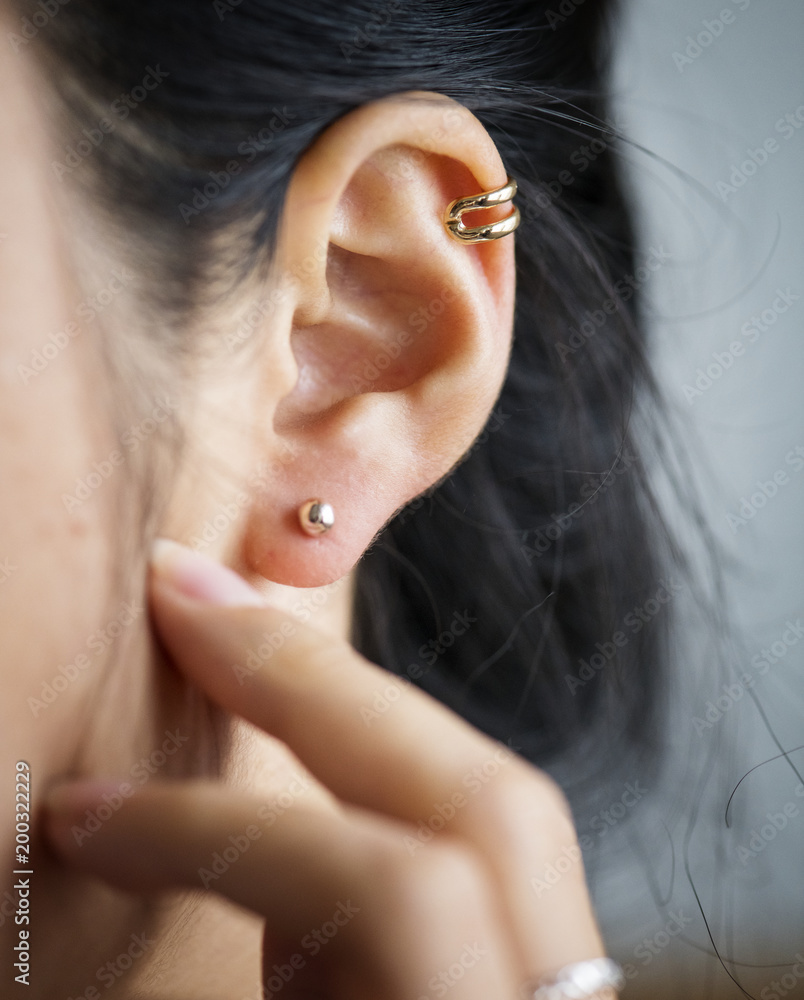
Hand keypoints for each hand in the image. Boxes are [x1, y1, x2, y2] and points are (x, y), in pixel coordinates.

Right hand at [44, 540, 609, 998]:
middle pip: (489, 799)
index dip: (221, 827)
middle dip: (318, 687)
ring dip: (357, 707)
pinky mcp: (552, 964)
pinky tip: (317, 745)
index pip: (392, 890)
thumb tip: (115, 844)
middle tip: (190, 602)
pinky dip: (391, 762)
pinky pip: (485, 822)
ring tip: (242, 657)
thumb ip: (223, 972)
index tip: (91, 811)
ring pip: (499, 792)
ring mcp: (571, 979)